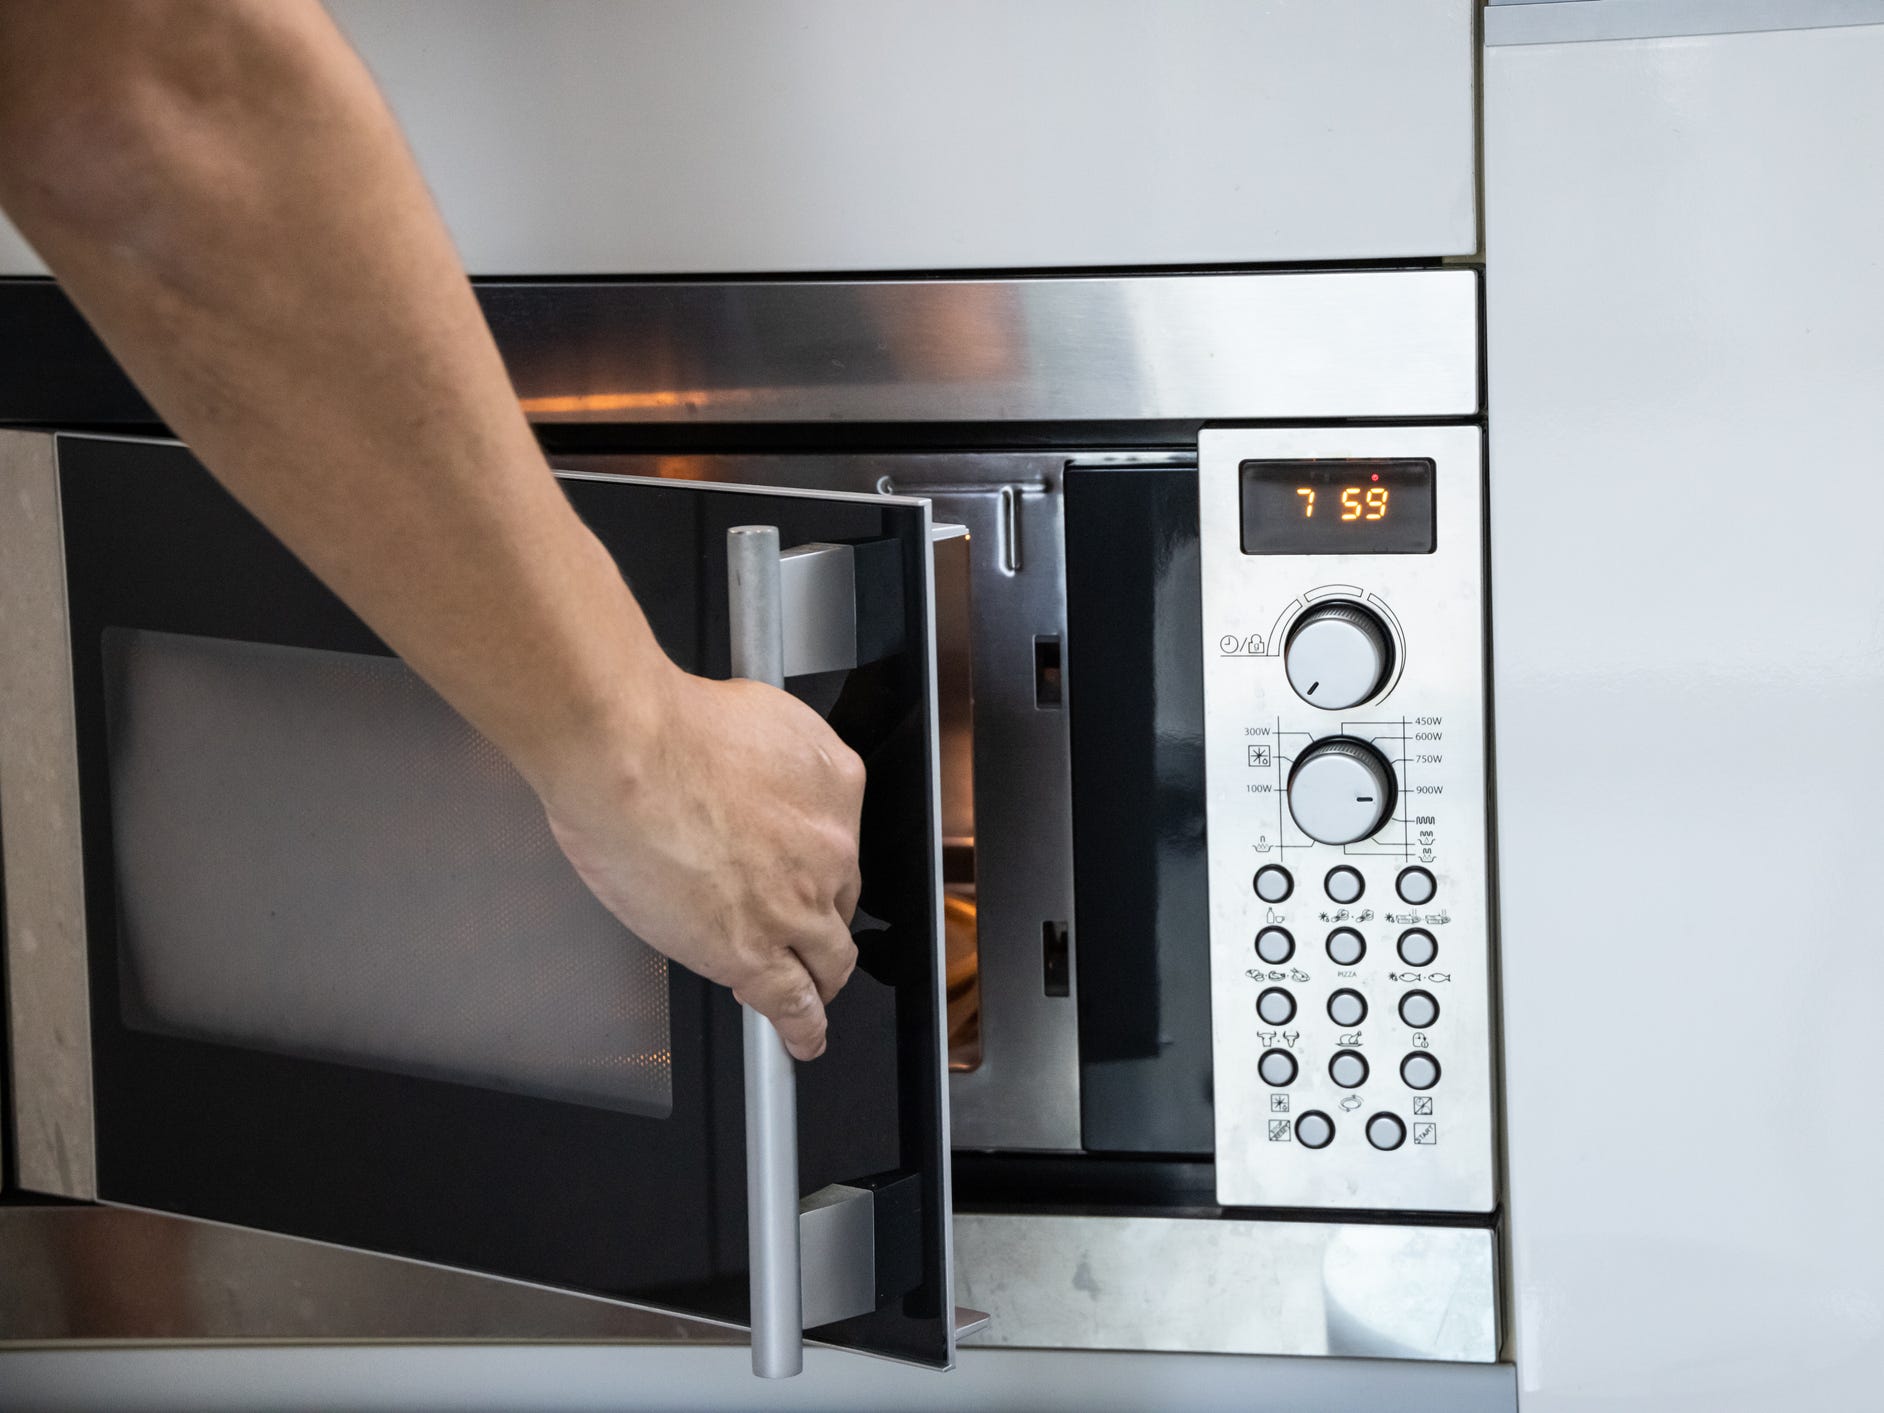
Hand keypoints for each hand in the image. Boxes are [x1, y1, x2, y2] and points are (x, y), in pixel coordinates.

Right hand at [541, 666, 864, 1059]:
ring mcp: (797, 905)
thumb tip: (756, 772)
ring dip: (822, 977)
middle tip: (793, 921)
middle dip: (819, 912)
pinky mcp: (755, 952)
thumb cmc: (668, 724)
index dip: (815, 859)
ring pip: (828, 957)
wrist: (630, 750)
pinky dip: (805, 1027)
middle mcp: (831, 846)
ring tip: (815, 995)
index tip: (800, 865)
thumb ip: (771, 753)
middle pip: (839, 898)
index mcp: (836, 783)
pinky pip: (793, 1002)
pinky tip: (806, 1038)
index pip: (838, 838)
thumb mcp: (755, 714)